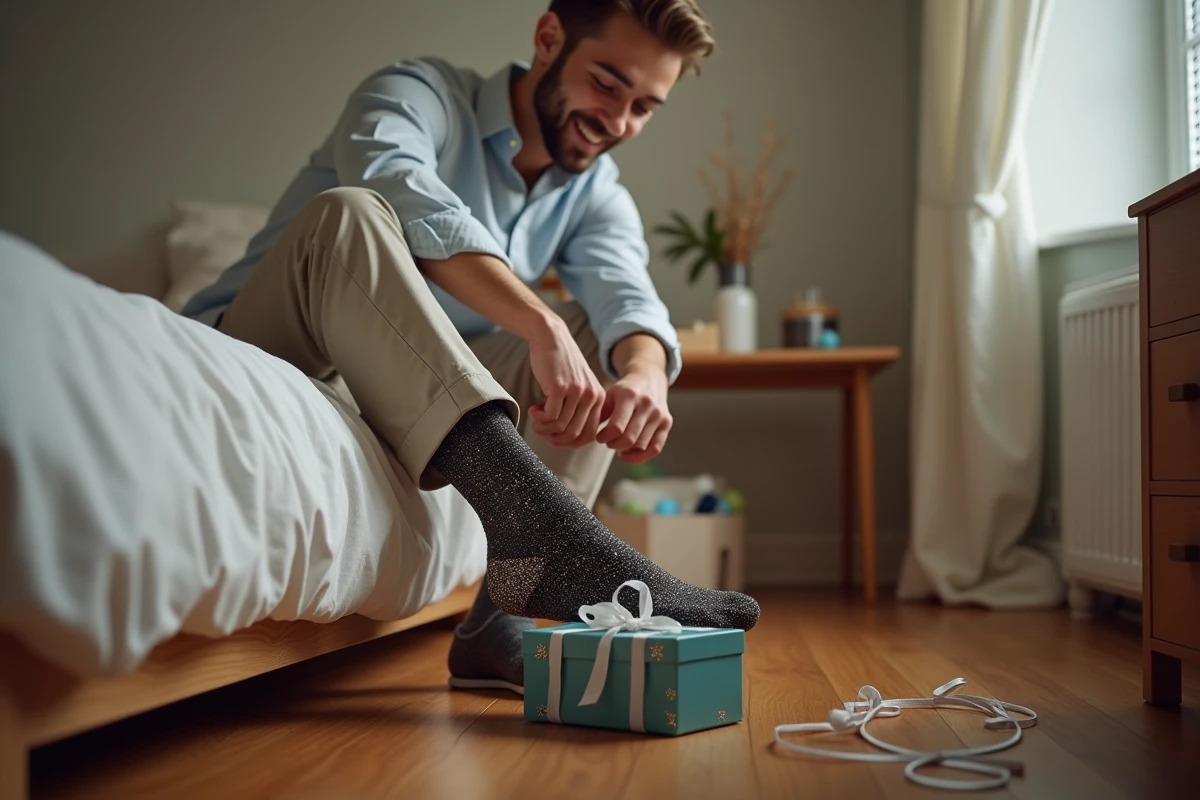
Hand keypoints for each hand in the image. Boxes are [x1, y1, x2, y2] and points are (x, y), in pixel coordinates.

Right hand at [527, 315, 605, 448]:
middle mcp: (591, 396)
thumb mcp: (577, 387)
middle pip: (574, 434)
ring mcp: (577, 392)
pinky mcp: (560, 387)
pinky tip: (533, 410)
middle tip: (541, 431)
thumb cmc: (560, 364)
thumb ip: (577, 409)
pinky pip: (550, 416)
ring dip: (544, 428)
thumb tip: (563, 436)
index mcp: (598, 398)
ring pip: (561, 427)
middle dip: (555, 438)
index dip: (570, 443)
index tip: (555, 439)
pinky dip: (539, 418)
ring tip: (535, 420)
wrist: (551, 337)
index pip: (589, 435)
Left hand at [596, 364, 671, 463]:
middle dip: (613, 445)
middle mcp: (647, 404)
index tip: (599, 437)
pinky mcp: (667, 422)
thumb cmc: (624, 390)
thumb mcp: (610, 395)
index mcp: (629, 395)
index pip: (616, 427)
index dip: (604, 437)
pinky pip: (655, 448)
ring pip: (641, 445)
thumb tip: (588, 434)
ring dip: (625, 450)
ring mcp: (659, 414)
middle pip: (629, 438)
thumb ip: (600, 413)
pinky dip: (640, 457)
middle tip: (607, 442)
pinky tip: (627, 455)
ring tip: (617, 445)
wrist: (648, 377)